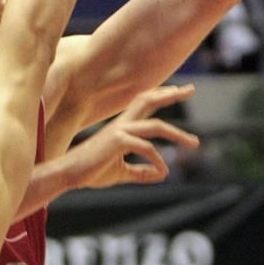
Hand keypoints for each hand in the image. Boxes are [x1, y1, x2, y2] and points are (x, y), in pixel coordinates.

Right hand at [70, 85, 198, 188]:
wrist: (68, 174)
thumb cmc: (91, 171)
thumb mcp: (121, 173)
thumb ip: (141, 172)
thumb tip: (162, 174)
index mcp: (123, 126)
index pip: (145, 103)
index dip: (162, 94)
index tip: (180, 90)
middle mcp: (122, 123)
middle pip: (149, 100)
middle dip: (170, 94)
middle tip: (191, 90)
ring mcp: (120, 131)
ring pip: (155, 126)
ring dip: (177, 134)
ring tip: (194, 143)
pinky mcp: (117, 142)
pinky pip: (146, 148)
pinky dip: (158, 161)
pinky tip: (164, 172)